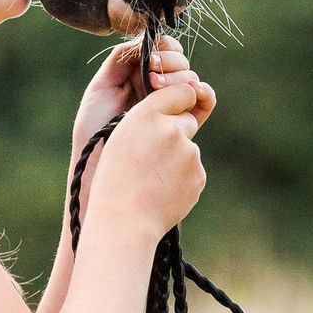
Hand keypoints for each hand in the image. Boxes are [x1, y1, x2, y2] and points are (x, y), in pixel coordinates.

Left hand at [72, 34, 215, 157]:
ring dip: (180, 78)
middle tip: (151, 77)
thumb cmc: (93, 130)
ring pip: (191, 79)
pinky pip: (205, 103)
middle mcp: (158, 89)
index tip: (149, 60)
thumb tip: (144, 41)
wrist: (99, 166)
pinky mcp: (185, 124)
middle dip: (169, 63)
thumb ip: (121, 60)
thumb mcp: (101, 88)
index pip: (163, 50)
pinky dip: (206, 93)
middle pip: (180, 62)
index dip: (162, 49)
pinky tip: (195, 92)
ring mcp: (172, 105)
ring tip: (159, 90)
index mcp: (139, 76)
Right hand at [89, 77, 206, 238]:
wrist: (124, 220)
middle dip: (176, 132)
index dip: (177, 101)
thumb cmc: (115, 178)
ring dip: (177, 159)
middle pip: (187, 120)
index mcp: (146, 115)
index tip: (172, 108)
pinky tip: (162, 190)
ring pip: (189, 148)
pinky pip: (193, 170)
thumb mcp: (121, 137)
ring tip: (152, 178)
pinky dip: (181, 178)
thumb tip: (181, 112)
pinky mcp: (198, 175)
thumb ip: (151, 119)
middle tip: (152, 155)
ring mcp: (188, 153)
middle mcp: (171, 129)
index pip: (180, 91)